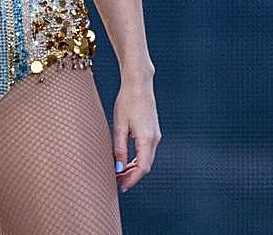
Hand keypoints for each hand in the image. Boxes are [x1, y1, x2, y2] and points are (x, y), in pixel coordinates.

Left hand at [112, 78, 160, 192]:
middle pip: (145, 166)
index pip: (142, 168)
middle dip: (132, 176)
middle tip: (117, 182)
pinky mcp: (153, 131)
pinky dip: (137, 159)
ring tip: (119, 173)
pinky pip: (147, 151)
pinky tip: (126, 161)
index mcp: (147, 139)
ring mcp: (155, 135)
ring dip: (134, 168)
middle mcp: (155, 139)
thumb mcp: (119, 126)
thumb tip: (119, 168)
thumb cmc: (127, 102)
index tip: (121, 187)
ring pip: (147, 159)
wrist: (139, 84)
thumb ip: (119, 148)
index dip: (132, 180)